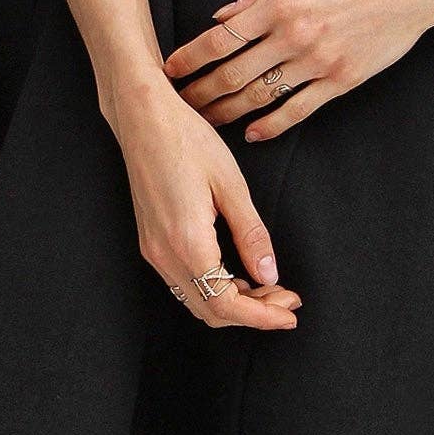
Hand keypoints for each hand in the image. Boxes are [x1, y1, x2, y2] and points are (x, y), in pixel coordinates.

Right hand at [107, 78, 302, 330]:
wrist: (142, 117)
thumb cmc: (186, 140)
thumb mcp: (231, 184)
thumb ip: (251, 234)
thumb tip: (269, 275)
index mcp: (187, 242)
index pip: (226, 304)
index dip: (262, 317)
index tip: (291, 314)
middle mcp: (164, 255)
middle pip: (210, 311)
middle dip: (253, 314)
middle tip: (288, 300)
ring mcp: (153, 250)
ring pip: (196, 300)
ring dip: (234, 302)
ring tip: (270, 289)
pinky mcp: (151, 241)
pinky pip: (184, 282)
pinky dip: (214, 288)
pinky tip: (238, 273)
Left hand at [161, 0, 433, 143]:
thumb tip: (221, 17)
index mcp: (281, 2)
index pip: (220, 37)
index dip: (190, 57)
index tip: (170, 69)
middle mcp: (295, 34)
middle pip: (233, 73)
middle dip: (201, 92)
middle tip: (179, 104)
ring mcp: (319, 61)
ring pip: (260, 95)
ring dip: (228, 112)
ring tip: (207, 121)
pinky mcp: (341, 80)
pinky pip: (298, 110)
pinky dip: (271, 125)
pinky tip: (252, 133)